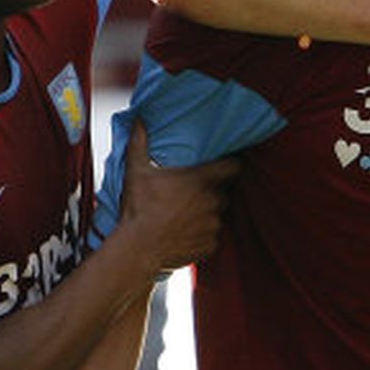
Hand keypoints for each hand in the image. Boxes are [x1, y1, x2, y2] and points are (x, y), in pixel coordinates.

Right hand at [119, 120, 238, 271]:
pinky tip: (185, 234)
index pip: (233, 166)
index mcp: (200, 181)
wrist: (138, 249)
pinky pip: (212, 237)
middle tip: (194, 193)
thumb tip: (139, 120)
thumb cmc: (139, 209)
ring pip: (218, 215)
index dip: (232, 163)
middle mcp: (212, 202)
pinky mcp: (210, 244)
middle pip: (223, 192)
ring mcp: (213, 225)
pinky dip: (203, 235)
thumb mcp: (136, 172)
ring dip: (207, 214)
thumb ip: (139, 143)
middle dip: (213, 192)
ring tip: (186, 216)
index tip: (227, 163)